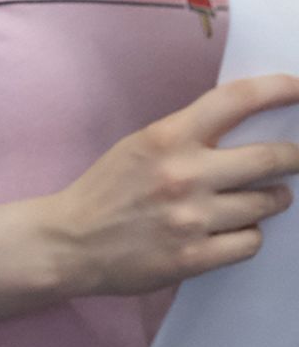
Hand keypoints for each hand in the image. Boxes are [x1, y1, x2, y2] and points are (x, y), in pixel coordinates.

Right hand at [38, 73, 298, 295]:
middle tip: (295, 158)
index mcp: (168, 137)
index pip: (236, 101)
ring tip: (266, 197)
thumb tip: (244, 130)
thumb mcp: (141, 145)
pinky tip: (235, 229)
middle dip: (292, 157)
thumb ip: (188, 136)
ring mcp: (192, 219)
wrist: (70, 242)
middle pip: (268, 158)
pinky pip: (250, 241)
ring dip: (273, 198)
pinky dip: (249, 234)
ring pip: (266, 203)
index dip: (277, 89)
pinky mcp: (194, 257)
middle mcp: (185, 175)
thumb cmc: (107, 189)